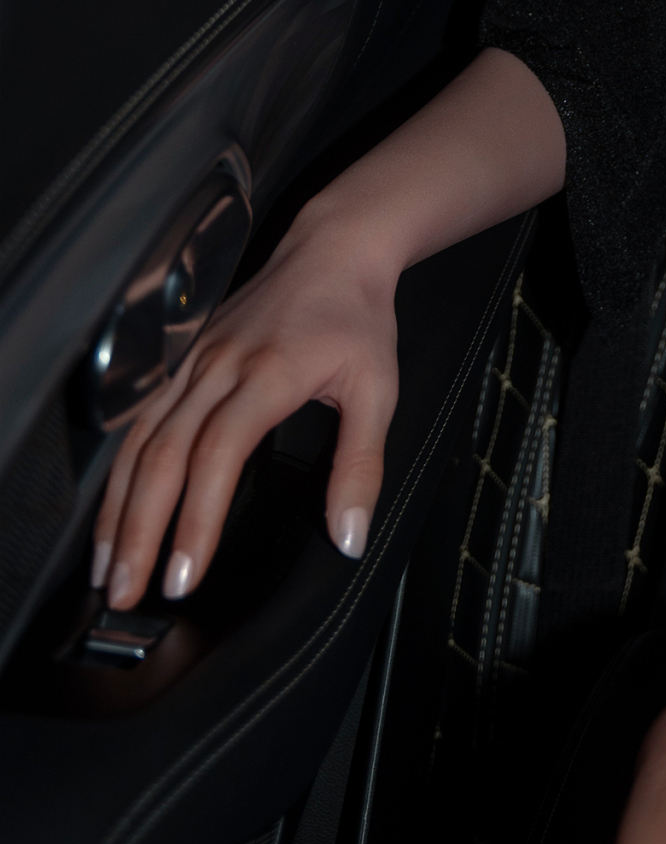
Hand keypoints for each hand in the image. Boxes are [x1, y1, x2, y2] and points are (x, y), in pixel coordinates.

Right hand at [90, 193, 399, 610]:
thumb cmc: (358, 319)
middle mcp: (219, 367)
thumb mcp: (379, 390)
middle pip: (164, 455)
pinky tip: (113, 511)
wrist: (334, 248)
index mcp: (269, 374)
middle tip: (128, 594)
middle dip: (140, 531)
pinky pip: (140, 420)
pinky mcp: (183, 360)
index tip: (183, 575)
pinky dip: (120, 471)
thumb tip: (349, 537)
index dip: (196, 518)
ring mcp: (194, 361)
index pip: (219, 454)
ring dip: (119, 508)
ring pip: (140, 440)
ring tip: (108, 569)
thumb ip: (360, 466)